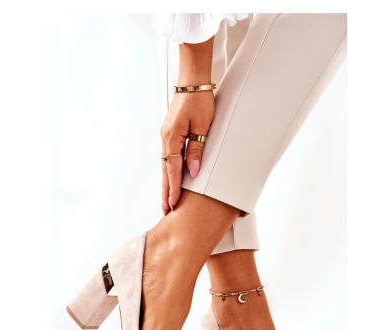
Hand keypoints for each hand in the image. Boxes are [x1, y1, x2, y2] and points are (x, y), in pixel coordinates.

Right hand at [160, 89, 214, 213]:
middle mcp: (165, 138)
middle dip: (166, 191)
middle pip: (165, 171)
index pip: (173, 169)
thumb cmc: (200, 101)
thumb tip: (193, 172)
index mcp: (172, 137)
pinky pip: (167, 157)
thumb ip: (197, 150)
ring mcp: (165, 136)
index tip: (173, 204)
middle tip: (165, 210)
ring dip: (166, 183)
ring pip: (165, 165)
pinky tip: (170, 180)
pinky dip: (168, 171)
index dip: (174, 188)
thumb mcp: (203, 126)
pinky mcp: (169, 133)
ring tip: (167, 200)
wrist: (192, 82)